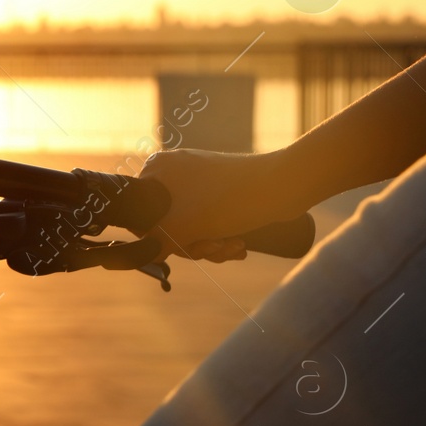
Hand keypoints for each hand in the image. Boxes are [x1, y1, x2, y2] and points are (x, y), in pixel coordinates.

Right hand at [136, 148, 305, 261]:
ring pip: (191, 226)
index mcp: (157, 170)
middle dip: (195, 244)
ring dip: (212, 245)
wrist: (285, 184)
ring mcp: (198, 179)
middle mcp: (174, 170)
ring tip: (235, 247)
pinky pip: (208, 219)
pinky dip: (220, 235)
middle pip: (168, 224)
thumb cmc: (229, 200)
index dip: (160, 239)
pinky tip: (239, 245)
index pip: (141, 215)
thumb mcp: (184, 227)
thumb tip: (148, 255)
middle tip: (216, 248)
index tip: (184, 247)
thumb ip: (156, 244)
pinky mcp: (219, 189)